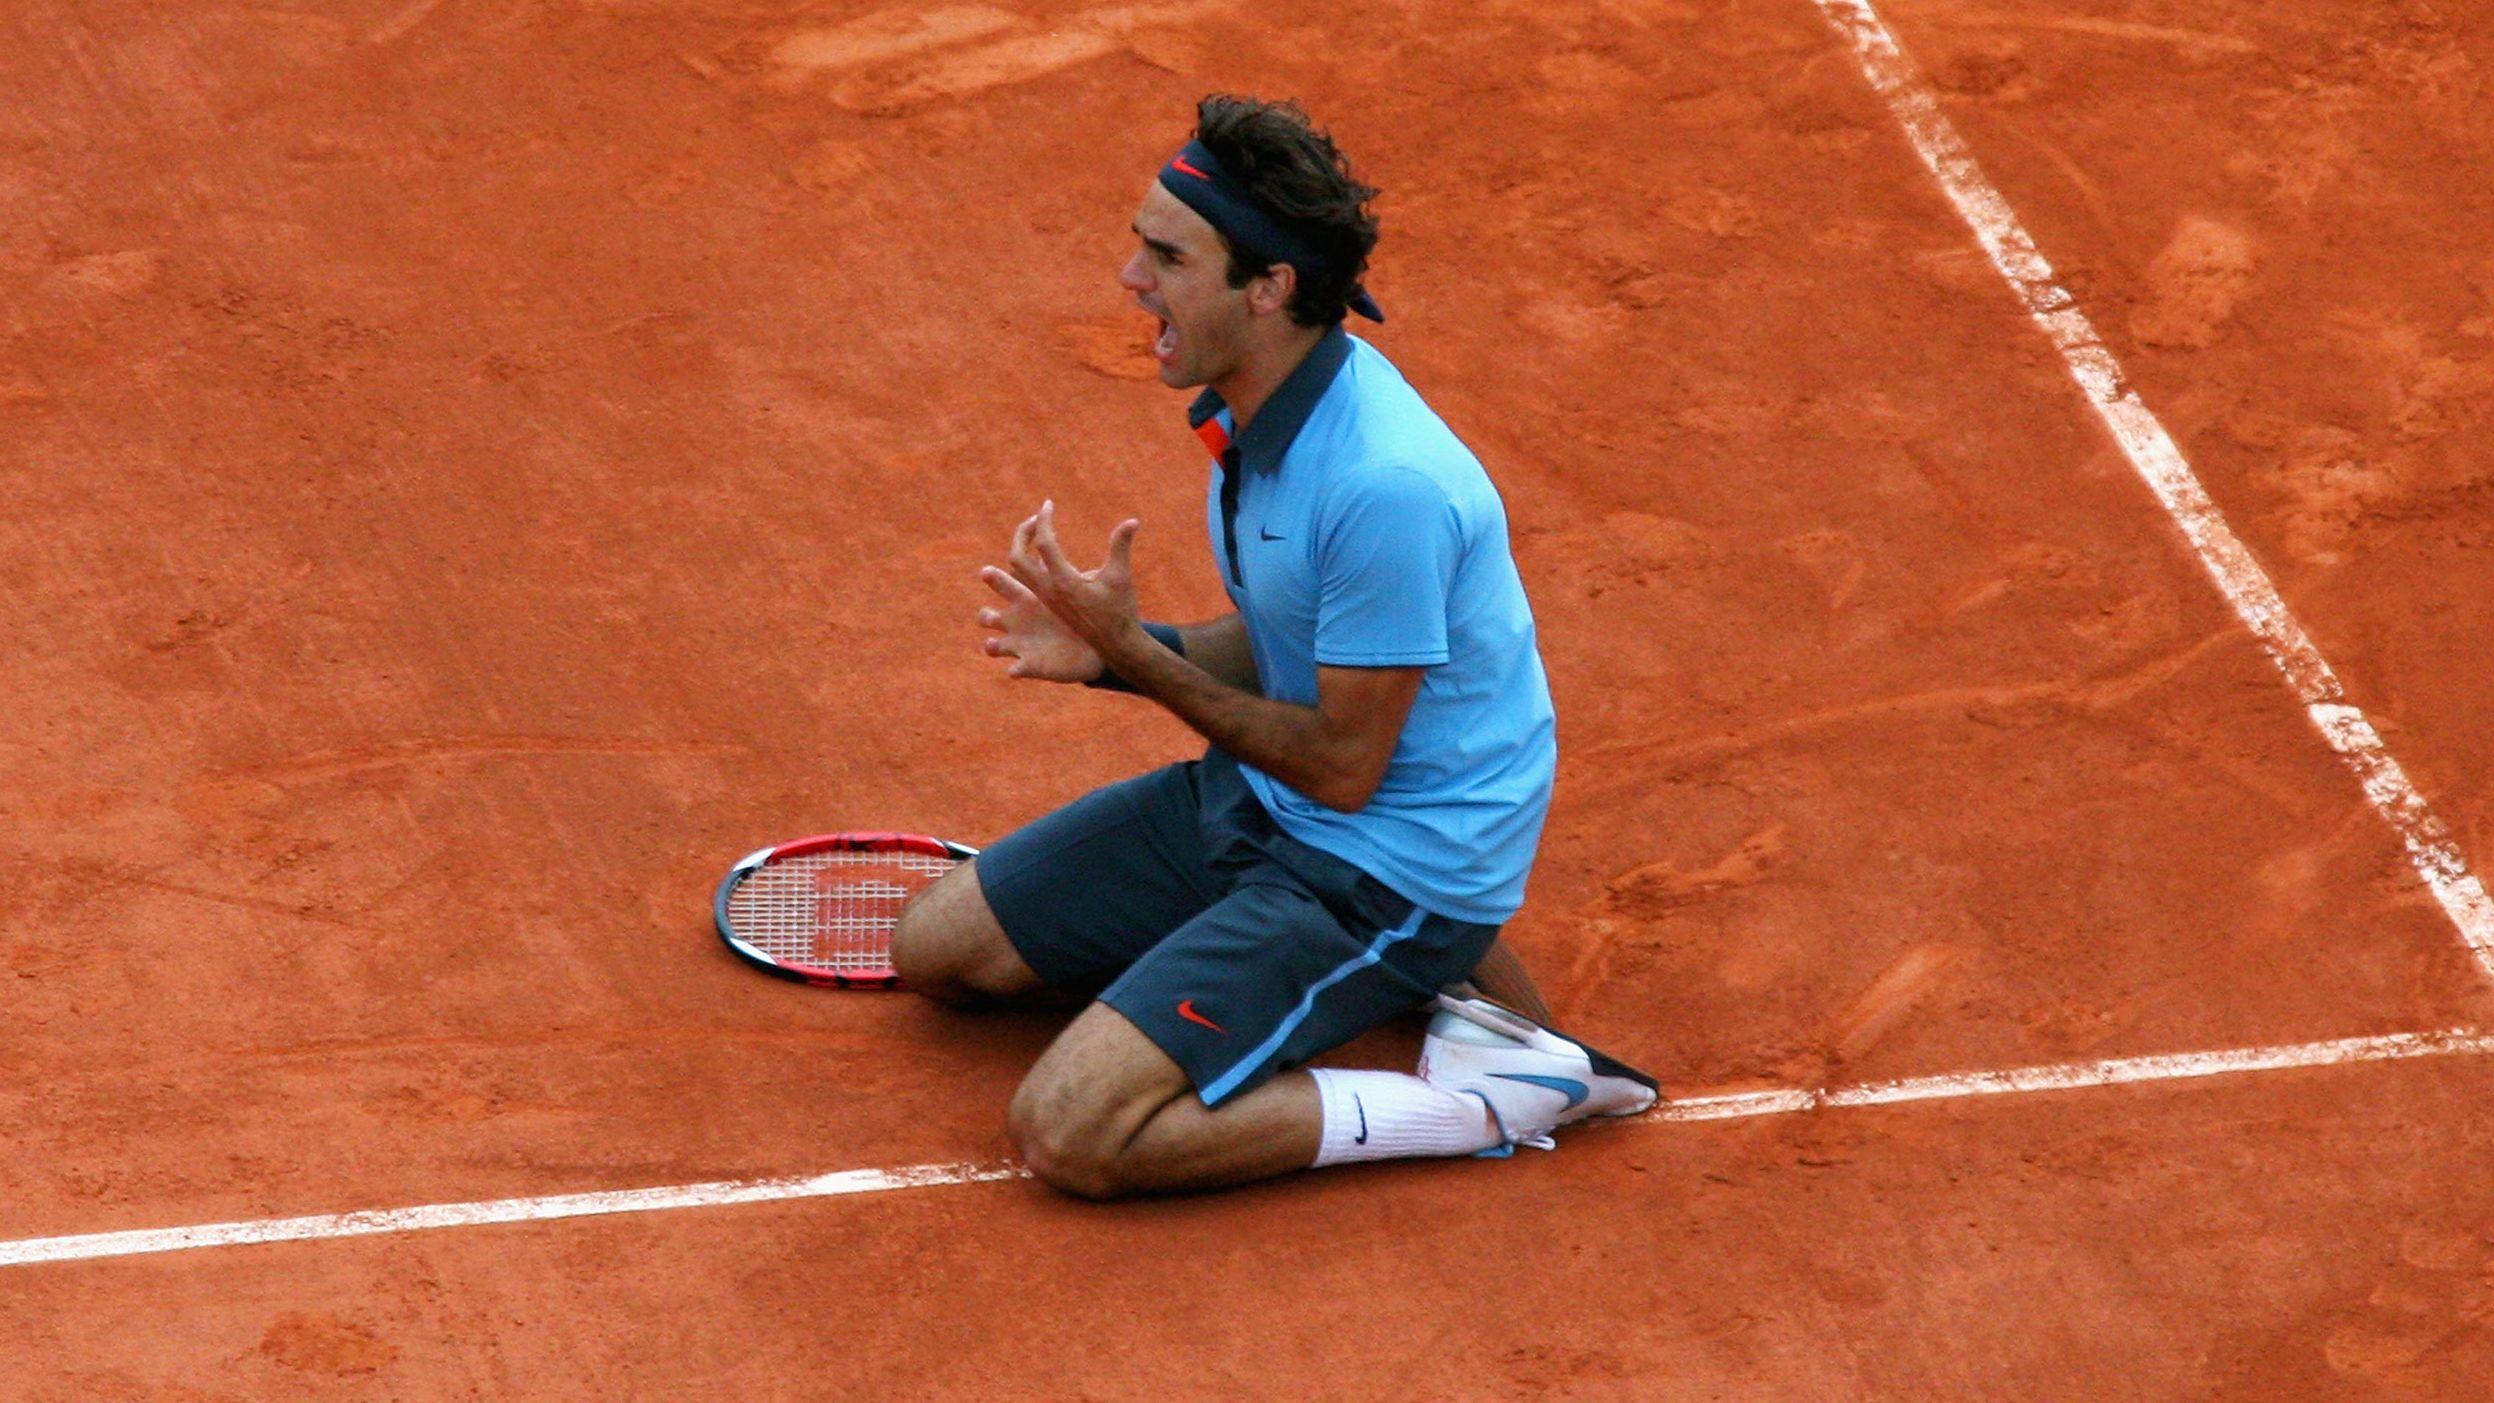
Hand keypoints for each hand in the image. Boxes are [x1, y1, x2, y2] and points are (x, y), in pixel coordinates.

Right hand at [978, 563, 1104, 682]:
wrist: (1092, 648)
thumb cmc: (1079, 615)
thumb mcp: (1072, 588)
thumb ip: (1065, 568)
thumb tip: (1070, 539)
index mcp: (1026, 600)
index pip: (1002, 585)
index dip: (992, 576)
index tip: (987, 570)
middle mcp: (1016, 622)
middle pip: (988, 615)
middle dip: (985, 616)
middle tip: (988, 601)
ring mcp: (1020, 645)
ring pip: (993, 645)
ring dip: (991, 644)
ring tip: (993, 643)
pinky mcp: (1030, 667)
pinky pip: (1015, 671)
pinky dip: (1014, 670)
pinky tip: (1016, 669)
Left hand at [1000, 500, 1145, 659]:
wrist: (1115, 646)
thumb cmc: (1120, 612)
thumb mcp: (1121, 577)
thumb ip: (1121, 546)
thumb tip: (1133, 521)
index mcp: (1064, 581)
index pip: (1044, 543)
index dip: (1044, 520)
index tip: (1048, 504)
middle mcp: (1049, 590)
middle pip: (1017, 557)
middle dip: (1023, 533)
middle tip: (1037, 517)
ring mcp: (1046, 599)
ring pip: (1018, 570)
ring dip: (1021, 547)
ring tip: (1035, 531)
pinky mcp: (1049, 603)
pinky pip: (1027, 580)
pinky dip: (1028, 561)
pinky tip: (1041, 553)